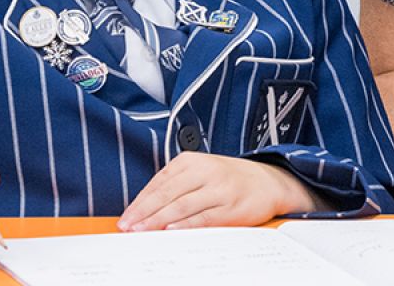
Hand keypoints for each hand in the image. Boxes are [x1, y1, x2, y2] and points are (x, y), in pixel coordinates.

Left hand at [118, 152, 316, 230]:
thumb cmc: (228, 180)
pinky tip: (171, 231)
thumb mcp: (201, 172)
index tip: (125, 219)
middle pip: (167, 194)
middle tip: (127, 228)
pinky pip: (204, 216)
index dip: (139, 202)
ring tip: (141, 232)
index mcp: (192, 161)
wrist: (269, 182)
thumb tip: (142, 211)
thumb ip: (174, 186)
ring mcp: (220, 188)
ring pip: (182, 205)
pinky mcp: (231, 206)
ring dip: (158, 220)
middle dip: (144, 213)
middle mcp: (206, 171)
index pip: (158, 183)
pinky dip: (186, 224)